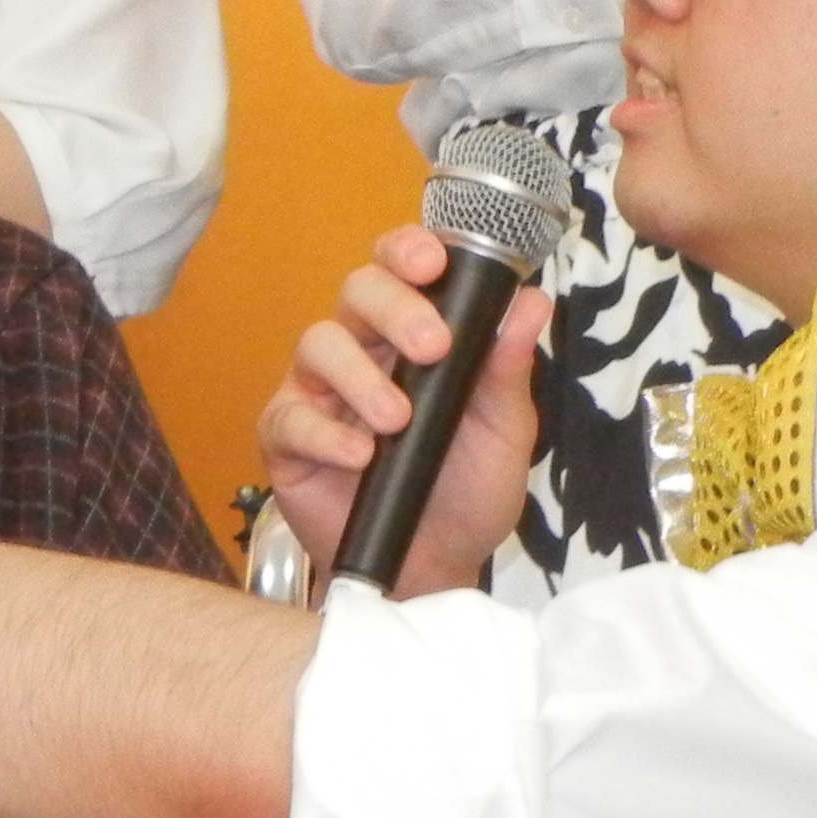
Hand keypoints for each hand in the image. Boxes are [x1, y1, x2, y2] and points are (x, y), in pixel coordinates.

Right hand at [258, 224, 550, 597]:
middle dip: (393, 307)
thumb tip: (530, 302)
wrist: (436, 567)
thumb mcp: (504, 430)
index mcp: (412, 336)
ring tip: (397, 419)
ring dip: (360, 376)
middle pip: (355, 291)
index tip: (432, 261)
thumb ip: (509, 369)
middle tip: (433, 347)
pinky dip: (326, 433)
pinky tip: (360, 455)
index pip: (397, 269)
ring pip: (317, 344)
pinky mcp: (286, 440)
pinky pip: (290, 418)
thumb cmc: (466, 492)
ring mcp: (319, 394)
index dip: (406, 250)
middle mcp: (362, 352)